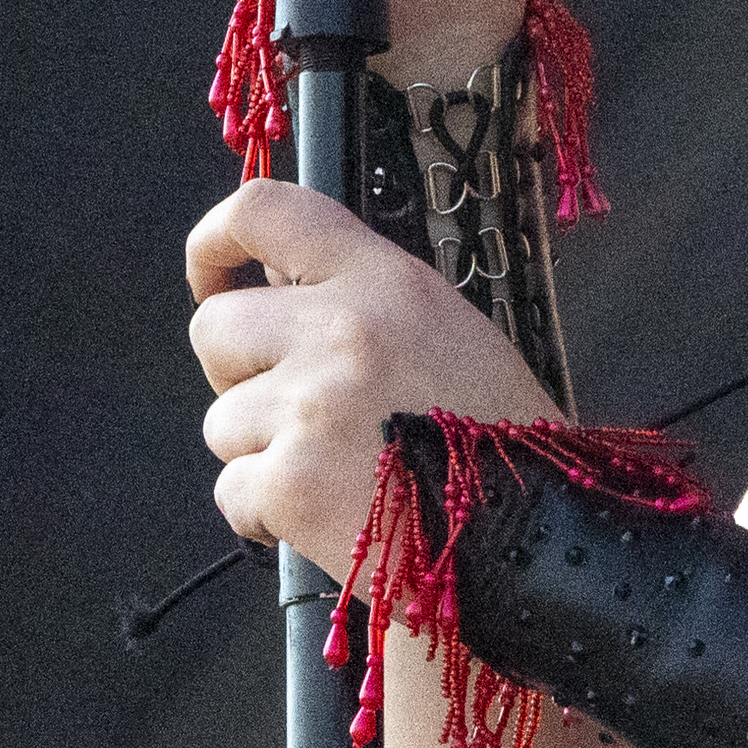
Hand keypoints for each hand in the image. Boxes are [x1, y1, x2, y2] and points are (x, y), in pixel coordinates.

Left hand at [189, 177, 567, 565]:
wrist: (537, 537)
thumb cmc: (496, 442)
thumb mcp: (445, 329)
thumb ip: (357, 300)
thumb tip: (267, 290)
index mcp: (385, 280)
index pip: (265, 211)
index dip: (214, 241)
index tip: (210, 274)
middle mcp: (342, 328)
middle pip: (216, 328)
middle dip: (239, 375)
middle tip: (297, 411)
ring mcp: (310, 405)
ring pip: (222, 420)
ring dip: (262, 453)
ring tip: (340, 474)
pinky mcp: (290, 483)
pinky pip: (232, 491)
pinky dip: (267, 515)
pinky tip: (330, 518)